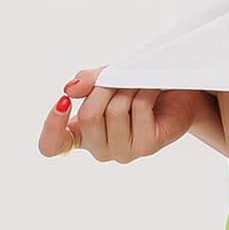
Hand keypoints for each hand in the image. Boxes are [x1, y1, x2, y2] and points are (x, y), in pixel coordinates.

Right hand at [38, 69, 215, 161]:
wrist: (176, 94)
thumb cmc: (135, 88)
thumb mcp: (106, 78)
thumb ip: (86, 82)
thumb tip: (69, 89)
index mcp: (81, 135)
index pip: (52, 145)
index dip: (52, 126)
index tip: (63, 101)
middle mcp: (100, 149)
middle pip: (88, 117)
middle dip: (102, 88)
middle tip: (117, 77)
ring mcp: (124, 152)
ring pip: (115, 111)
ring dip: (126, 87)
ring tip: (137, 83)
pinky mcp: (147, 146)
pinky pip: (139, 109)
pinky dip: (145, 90)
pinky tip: (152, 88)